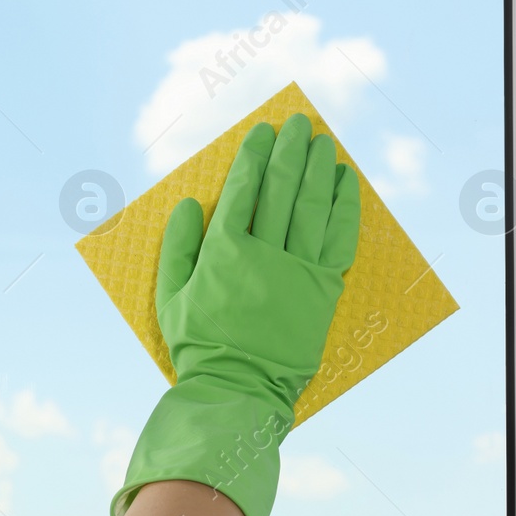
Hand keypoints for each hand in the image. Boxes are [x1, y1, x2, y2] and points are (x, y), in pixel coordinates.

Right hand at [113, 113, 359, 515]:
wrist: (237, 391)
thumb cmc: (197, 346)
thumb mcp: (170, 297)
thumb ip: (178, 247)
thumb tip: (192, 204)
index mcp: (223, 252)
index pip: (243, 189)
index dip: (254, 156)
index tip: (262, 132)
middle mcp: (263, 254)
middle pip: (282, 188)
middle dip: (291, 150)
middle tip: (298, 124)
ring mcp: (297, 271)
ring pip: (312, 206)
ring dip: (319, 169)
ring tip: (323, 143)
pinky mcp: (323, 290)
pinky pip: (338, 239)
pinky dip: (343, 207)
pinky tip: (344, 183)